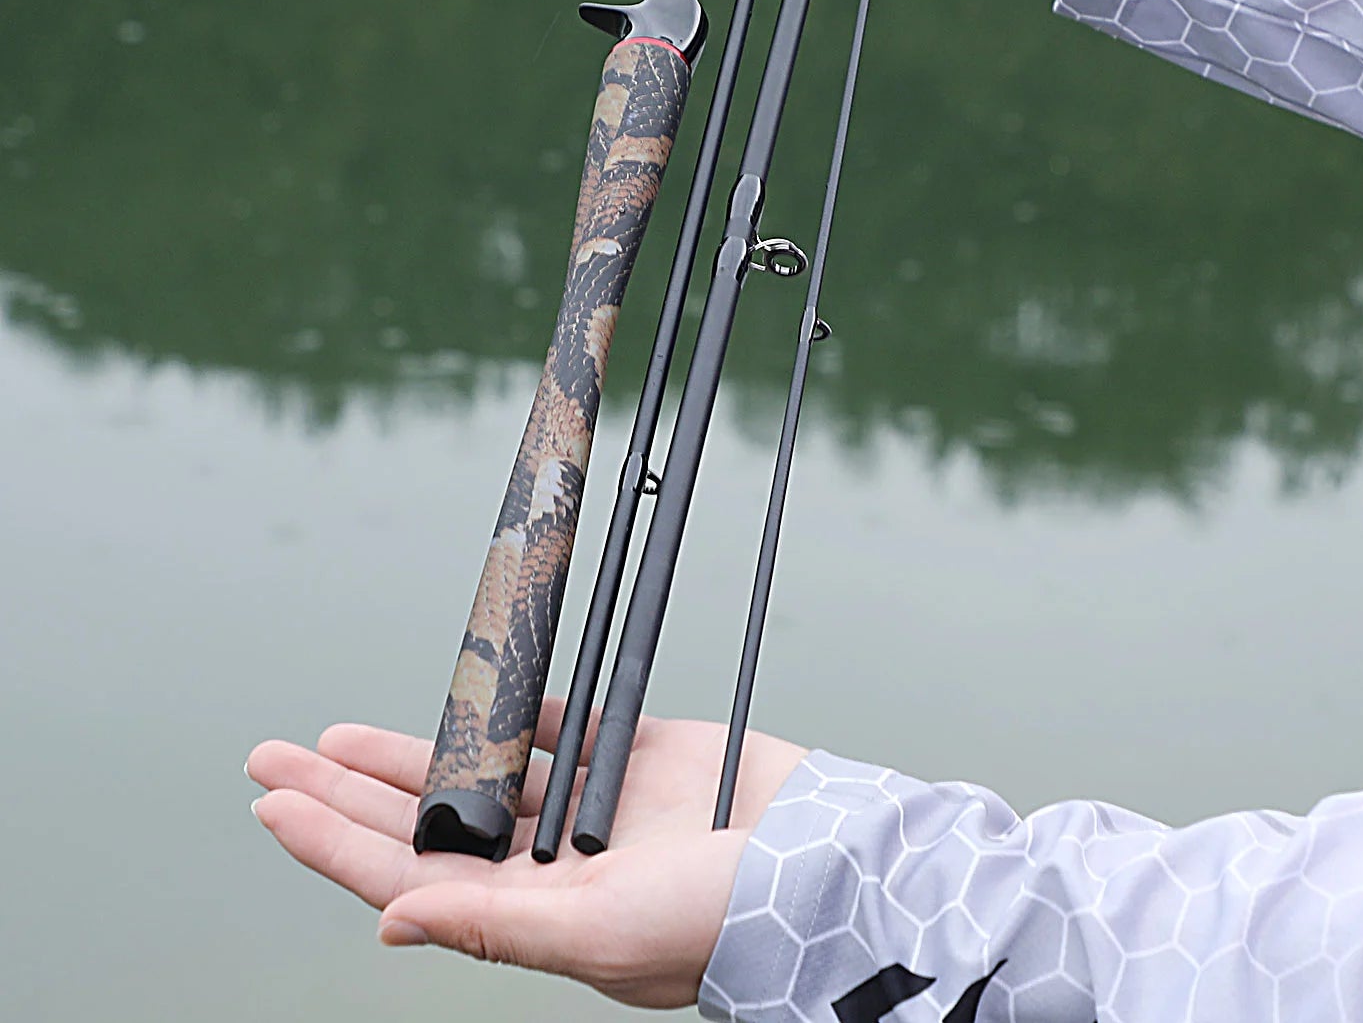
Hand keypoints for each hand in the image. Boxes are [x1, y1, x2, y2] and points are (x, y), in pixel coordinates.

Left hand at [246, 703, 806, 1008]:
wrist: (816, 859)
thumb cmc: (716, 920)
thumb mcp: (598, 935)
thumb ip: (492, 925)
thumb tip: (389, 922)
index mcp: (527, 914)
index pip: (403, 876)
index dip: (333, 842)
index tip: (272, 805)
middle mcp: (543, 864)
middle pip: (420, 821)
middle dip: (343, 792)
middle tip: (272, 759)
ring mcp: (584, 807)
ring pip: (473, 773)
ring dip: (406, 752)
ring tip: (334, 739)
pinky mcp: (627, 753)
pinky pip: (552, 725)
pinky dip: (507, 713)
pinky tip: (460, 702)